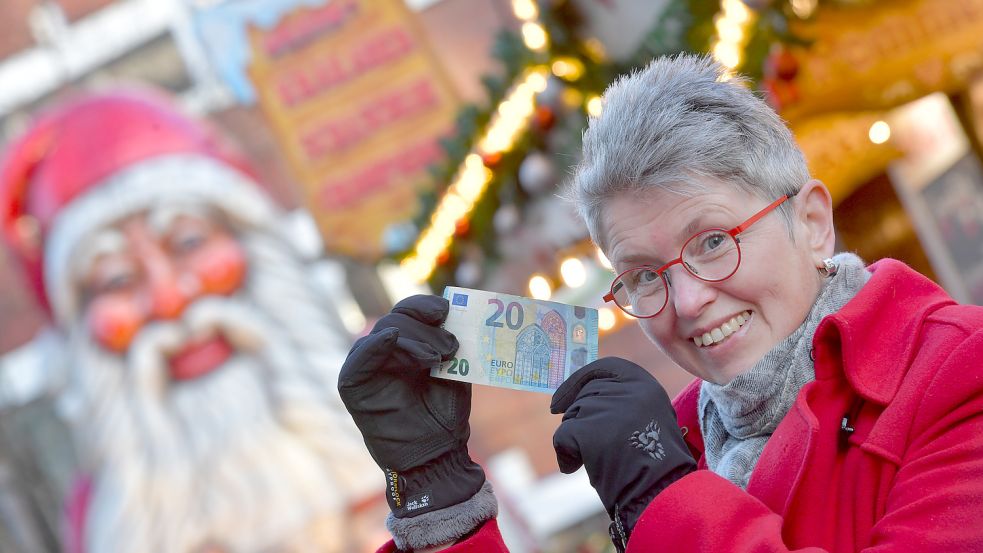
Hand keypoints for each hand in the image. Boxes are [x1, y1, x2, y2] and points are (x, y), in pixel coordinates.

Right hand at [338, 295, 483, 517]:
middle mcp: (385, 352)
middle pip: (397, 318)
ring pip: (384, 333)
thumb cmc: (444, 413)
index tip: (446, 309)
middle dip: (425, 328)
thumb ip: (444, 340)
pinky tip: (390, 339)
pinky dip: (373, 346)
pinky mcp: (353, 385)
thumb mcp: (452, 368)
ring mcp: (367, 367)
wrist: (436, 453)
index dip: (424, 305)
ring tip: (435, 360)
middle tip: (449, 348)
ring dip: (413, 340)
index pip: (408, 311)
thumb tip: (449, 309)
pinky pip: (358, 359)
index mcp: (407, 345)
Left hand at [551, 357, 695, 549]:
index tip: (562, 399)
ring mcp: (606, 408)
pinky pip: (562, 436)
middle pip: (585, 395)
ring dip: (576, 439)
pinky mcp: (588, 429)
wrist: (659, 495)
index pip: (604, 367)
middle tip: (592, 446)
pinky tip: (577, 467)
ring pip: (572, 417)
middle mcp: (626, 390)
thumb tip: (580, 394)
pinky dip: (565, 454)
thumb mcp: (648, 418)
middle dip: (579, 419)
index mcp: (644, 384)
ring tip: (600, 459)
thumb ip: (622, 400)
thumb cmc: (653, 464)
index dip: (579, 380)